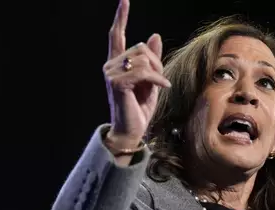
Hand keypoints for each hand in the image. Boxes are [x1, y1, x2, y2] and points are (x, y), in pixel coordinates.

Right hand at [103, 0, 169, 144]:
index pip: (115, 36)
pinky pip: (144, 72)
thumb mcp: (151, 80)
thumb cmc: (139, 109)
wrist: (131, 131)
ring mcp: (111, 74)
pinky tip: (164, 87)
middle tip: (160, 79)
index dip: (121, 17)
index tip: (124, 1)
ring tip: (160, 86)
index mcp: (116, 64)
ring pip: (143, 59)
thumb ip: (152, 59)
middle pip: (140, 47)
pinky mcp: (117, 84)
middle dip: (156, 61)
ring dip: (157, 71)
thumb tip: (154, 35)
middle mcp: (110, 66)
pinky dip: (157, 79)